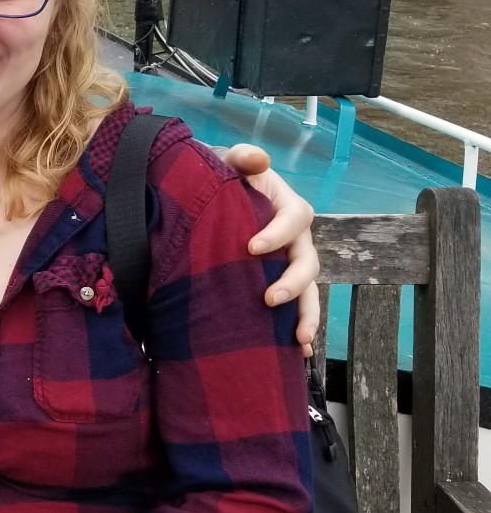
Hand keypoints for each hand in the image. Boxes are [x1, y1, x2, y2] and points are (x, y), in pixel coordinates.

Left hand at [220, 144, 320, 354]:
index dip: (278, 232)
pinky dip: (300, 330)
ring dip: (307, 314)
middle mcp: (294, 238)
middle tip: (269, 299)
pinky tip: (299, 354)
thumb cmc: (219, 181)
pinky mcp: (276, 283)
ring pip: (308, 290)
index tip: (250, 247)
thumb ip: (240, 158)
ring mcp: (287, 264)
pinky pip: (295, 308)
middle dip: (293, 283)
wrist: (206, 202)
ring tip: (299, 339)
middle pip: (307, 261)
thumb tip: (256, 158)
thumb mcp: (225, 163)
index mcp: (286, 206)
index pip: (295, 218)